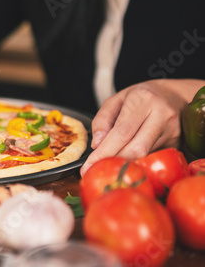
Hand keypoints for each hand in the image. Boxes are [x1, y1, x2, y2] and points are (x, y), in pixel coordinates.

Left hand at [80, 80, 197, 175]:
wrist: (174, 96)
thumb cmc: (140, 97)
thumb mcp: (116, 100)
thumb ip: (102, 120)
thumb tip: (97, 145)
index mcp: (143, 100)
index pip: (121, 132)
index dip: (105, 152)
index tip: (89, 164)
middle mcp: (161, 114)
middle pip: (136, 148)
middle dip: (114, 161)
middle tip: (95, 170)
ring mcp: (172, 130)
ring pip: (145, 156)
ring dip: (124, 164)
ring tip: (108, 167)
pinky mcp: (176, 143)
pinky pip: (152, 157)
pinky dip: (136, 162)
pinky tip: (126, 163)